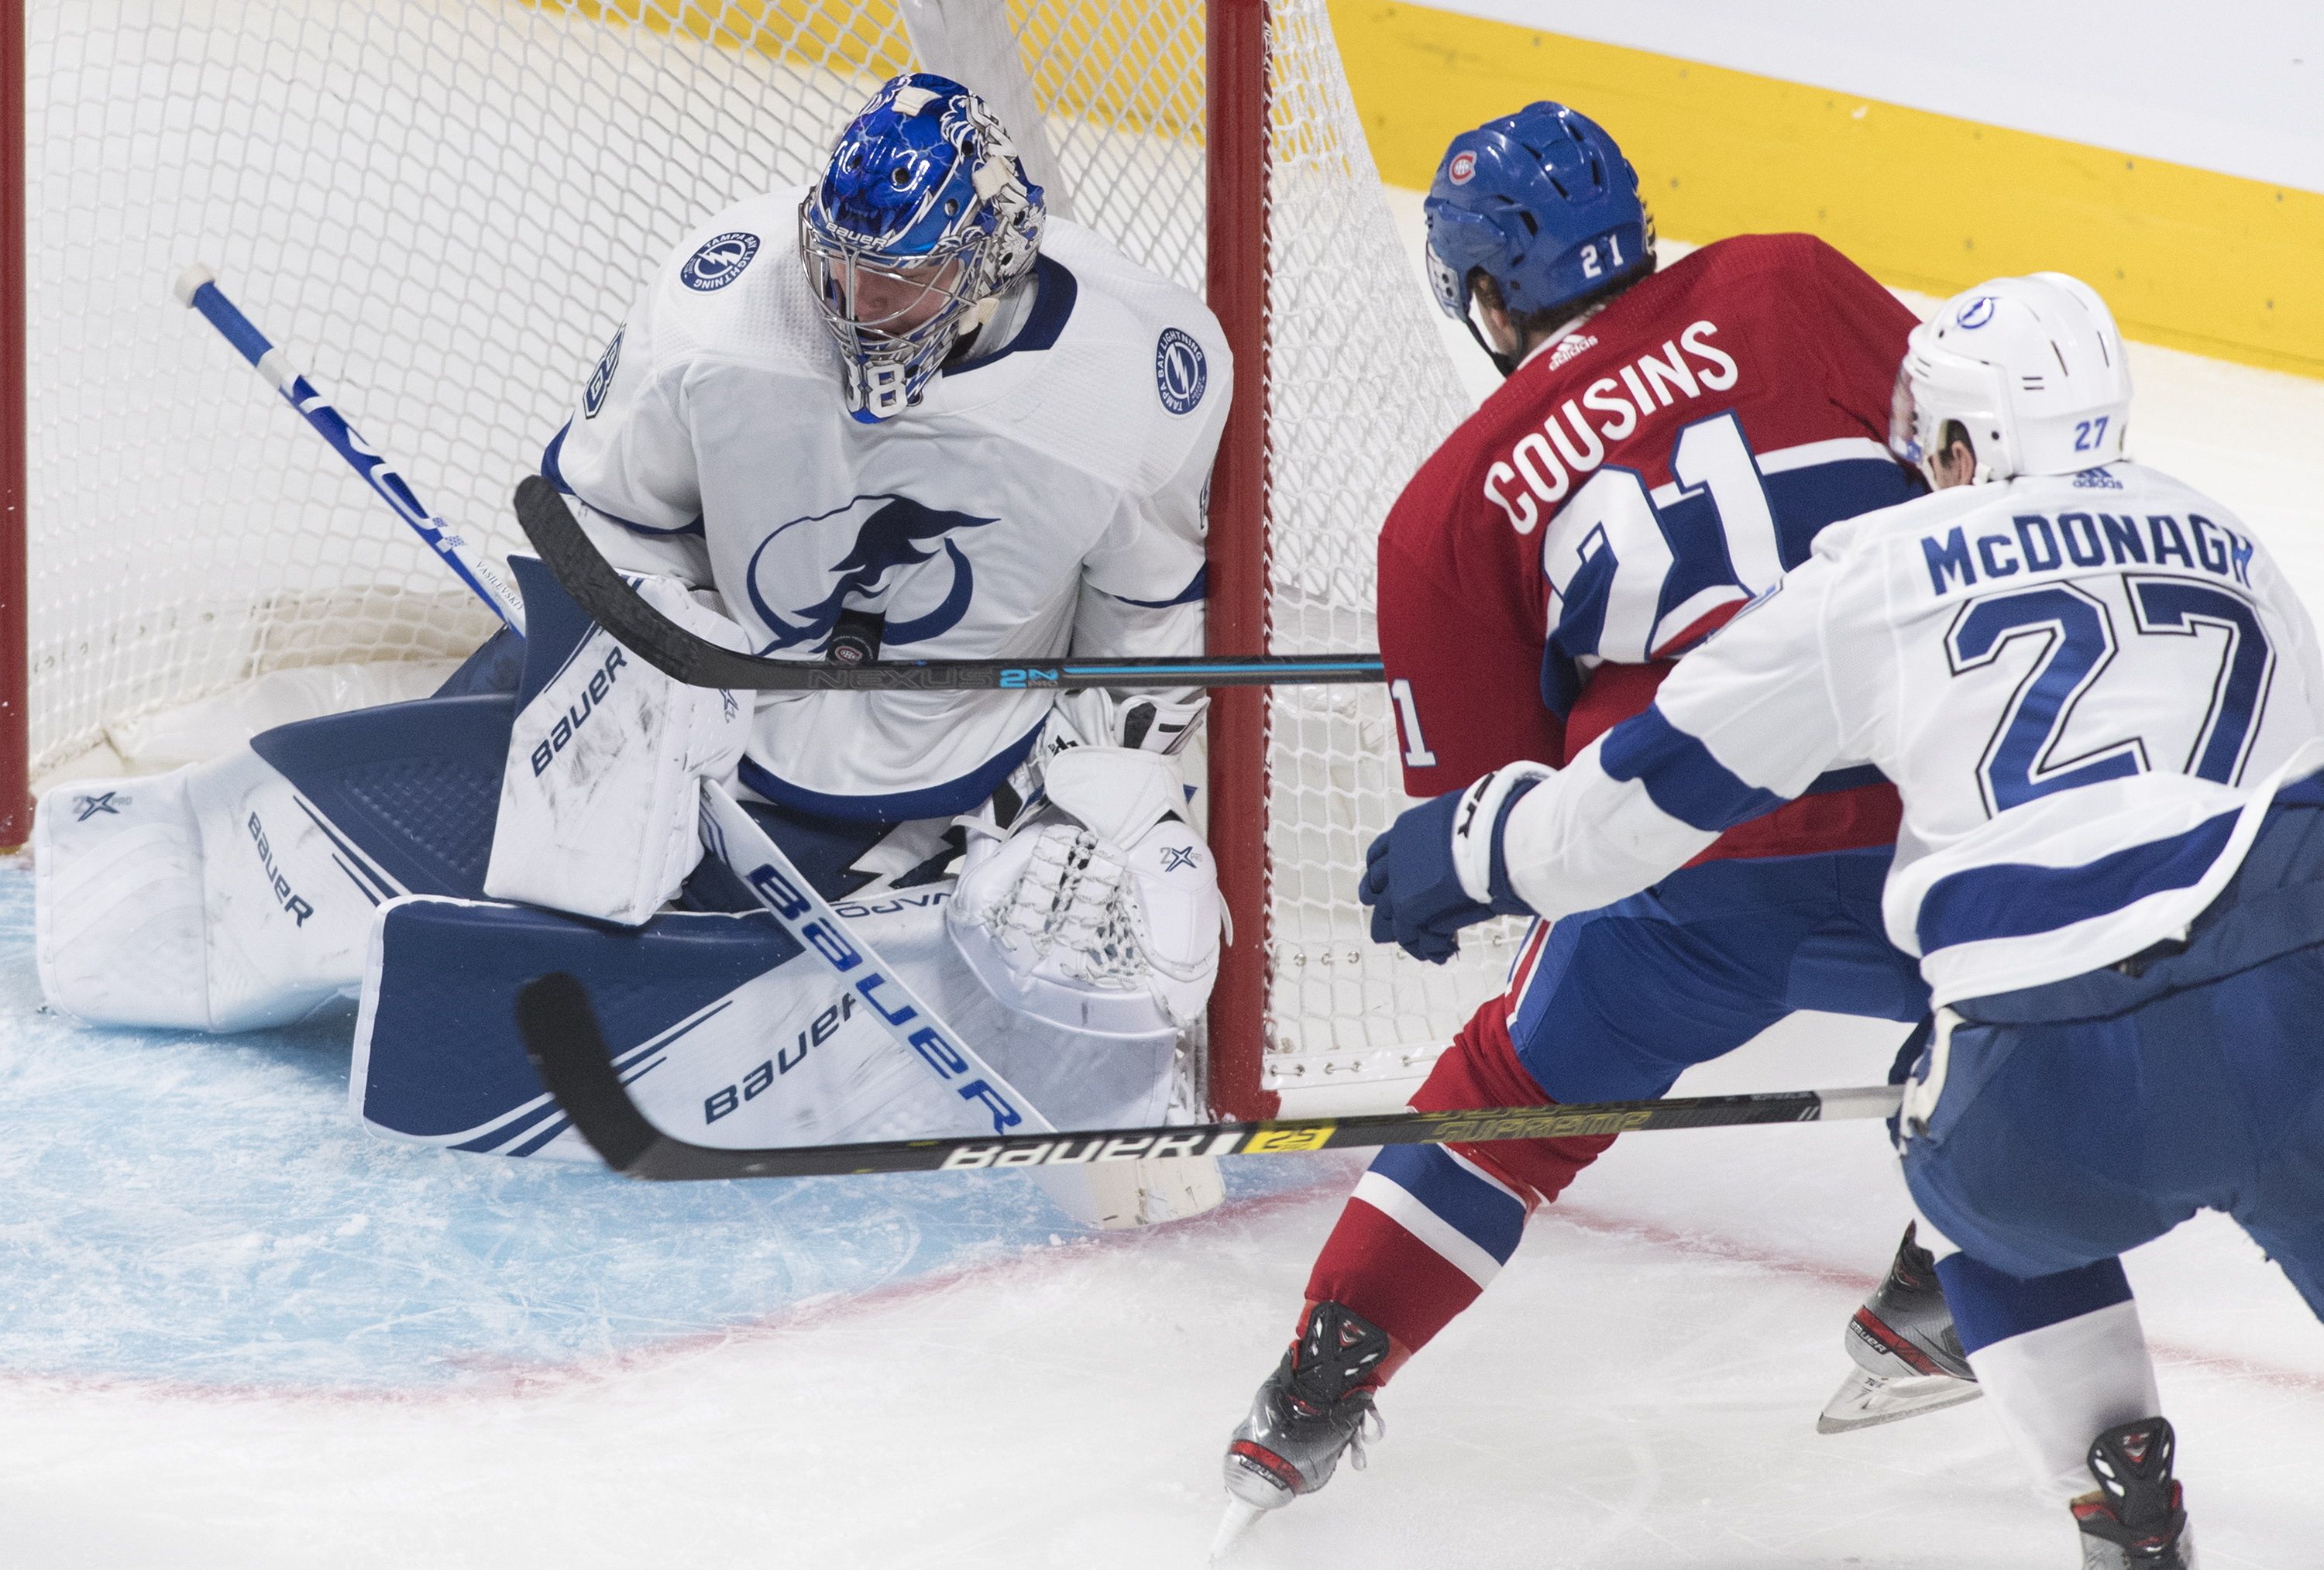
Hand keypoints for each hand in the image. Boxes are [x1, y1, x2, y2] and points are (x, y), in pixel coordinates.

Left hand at [1357, 765, 1550, 962]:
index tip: (1383, 887)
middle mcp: (1396, 856)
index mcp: (1406, 829)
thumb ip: (1454, 834)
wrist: (1494, 834)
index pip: (1379, 854)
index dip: (1381, 874)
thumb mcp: (1463, 817)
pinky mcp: (1410, 907)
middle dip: (1383, 908)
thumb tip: (1468, 841)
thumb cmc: (1493, 821)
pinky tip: (1443, 953)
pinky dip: (1427, 947)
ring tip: (1422, 947)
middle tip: (1391, 925)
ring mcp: (1400, 882)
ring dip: (1404, 934)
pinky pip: (1410, 935)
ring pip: (1389, 916)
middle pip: (1375, 888)